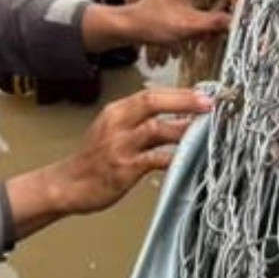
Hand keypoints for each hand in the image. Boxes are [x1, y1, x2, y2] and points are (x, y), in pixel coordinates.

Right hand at [51, 88, 211, 214]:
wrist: (69, 184)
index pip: (151, 93)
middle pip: (153, 102)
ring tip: (205, 131)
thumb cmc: (94, 159)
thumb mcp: (113, 131)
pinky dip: (174, 157)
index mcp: (116, 111)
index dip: (180, 93)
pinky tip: (188, 159)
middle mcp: (117, 123)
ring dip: (184, 129)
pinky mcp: (124, 168)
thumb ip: (141, 123)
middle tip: (209, 105)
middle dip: (184, 101)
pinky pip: (154, 159)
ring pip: (156, 128)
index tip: (204, 94)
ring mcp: (120, 145)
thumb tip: (179, 119)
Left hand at [99, 0, 236, 52]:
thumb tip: (237, 21)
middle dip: (234, 3)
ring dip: (227, 12)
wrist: (135, 28)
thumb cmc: (152, 22)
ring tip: (223, 28)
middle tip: (237, 21)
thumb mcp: (184, 25)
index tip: (240, 8)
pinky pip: (218, 3)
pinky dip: (219, 17)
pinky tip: (212, 31)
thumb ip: (211, 22)